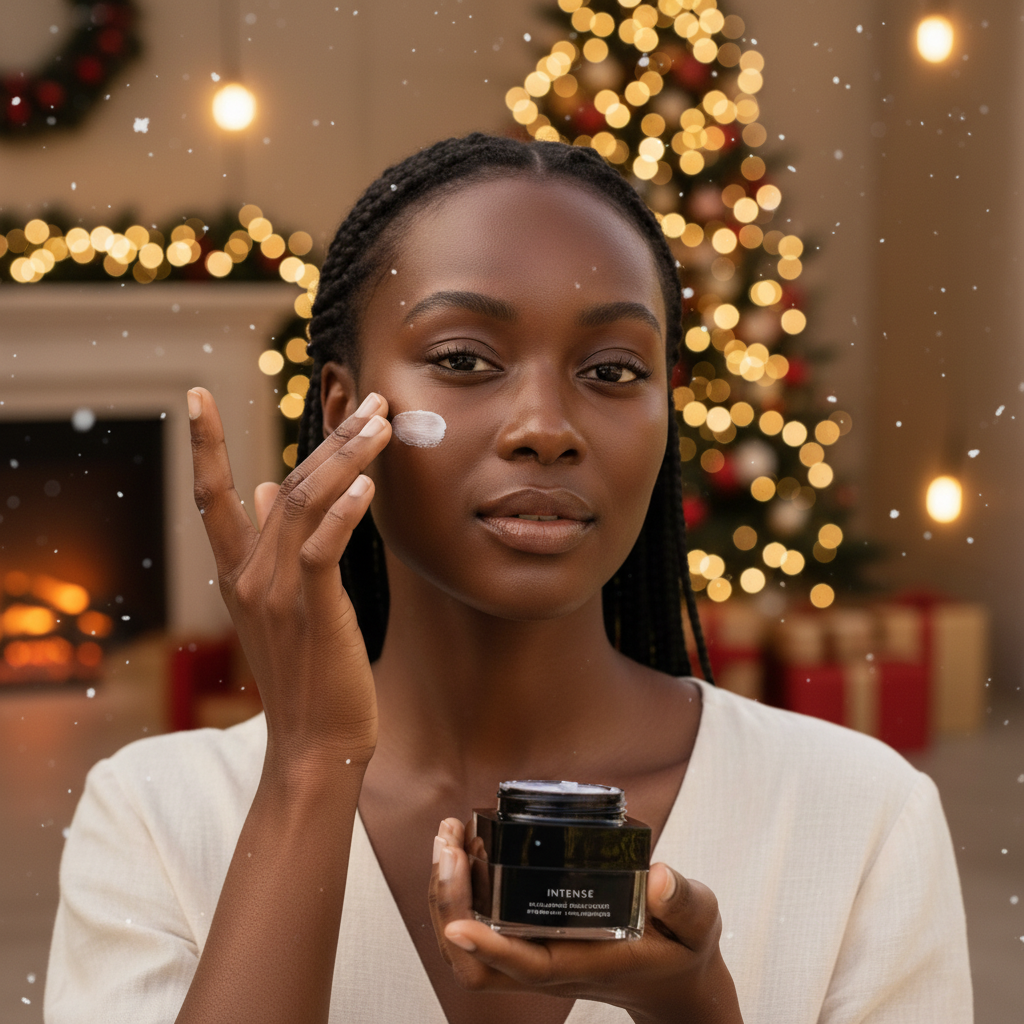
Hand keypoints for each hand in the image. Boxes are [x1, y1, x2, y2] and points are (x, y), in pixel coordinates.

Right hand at [187, 387, 391, 770]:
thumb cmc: (305, 671)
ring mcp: (277, 593)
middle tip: (369, 398)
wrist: (314, 743)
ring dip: (348, 458)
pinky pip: (324, 549)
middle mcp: (249, 577)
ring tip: (382, 423)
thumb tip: (268, 485)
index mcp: (237, 573)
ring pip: (306, 504)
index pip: (212, 496)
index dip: (204, 445)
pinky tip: (368, 485)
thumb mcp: (278, 605)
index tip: (197, 394)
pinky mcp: (313, 610)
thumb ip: (271, 545)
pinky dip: (344, 513)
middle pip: (284, 485)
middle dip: (330, 437)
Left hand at [428, 819, 742, 1023]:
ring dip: (448, 897)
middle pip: (475, 965)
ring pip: (468, 951)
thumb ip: (684, 901)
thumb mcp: (698, 922)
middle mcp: (550, 968)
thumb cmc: (682, 949)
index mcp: (585, 964)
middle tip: (448, 847)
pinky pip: (479, 928)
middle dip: (449, 907)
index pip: (526, 965)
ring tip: (448, 838)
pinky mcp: (530, 942)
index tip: (458, 922)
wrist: (676, 979)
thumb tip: (658, 877)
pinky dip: (461, 894)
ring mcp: (535, 957)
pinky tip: (465, 850)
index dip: (488, 946)